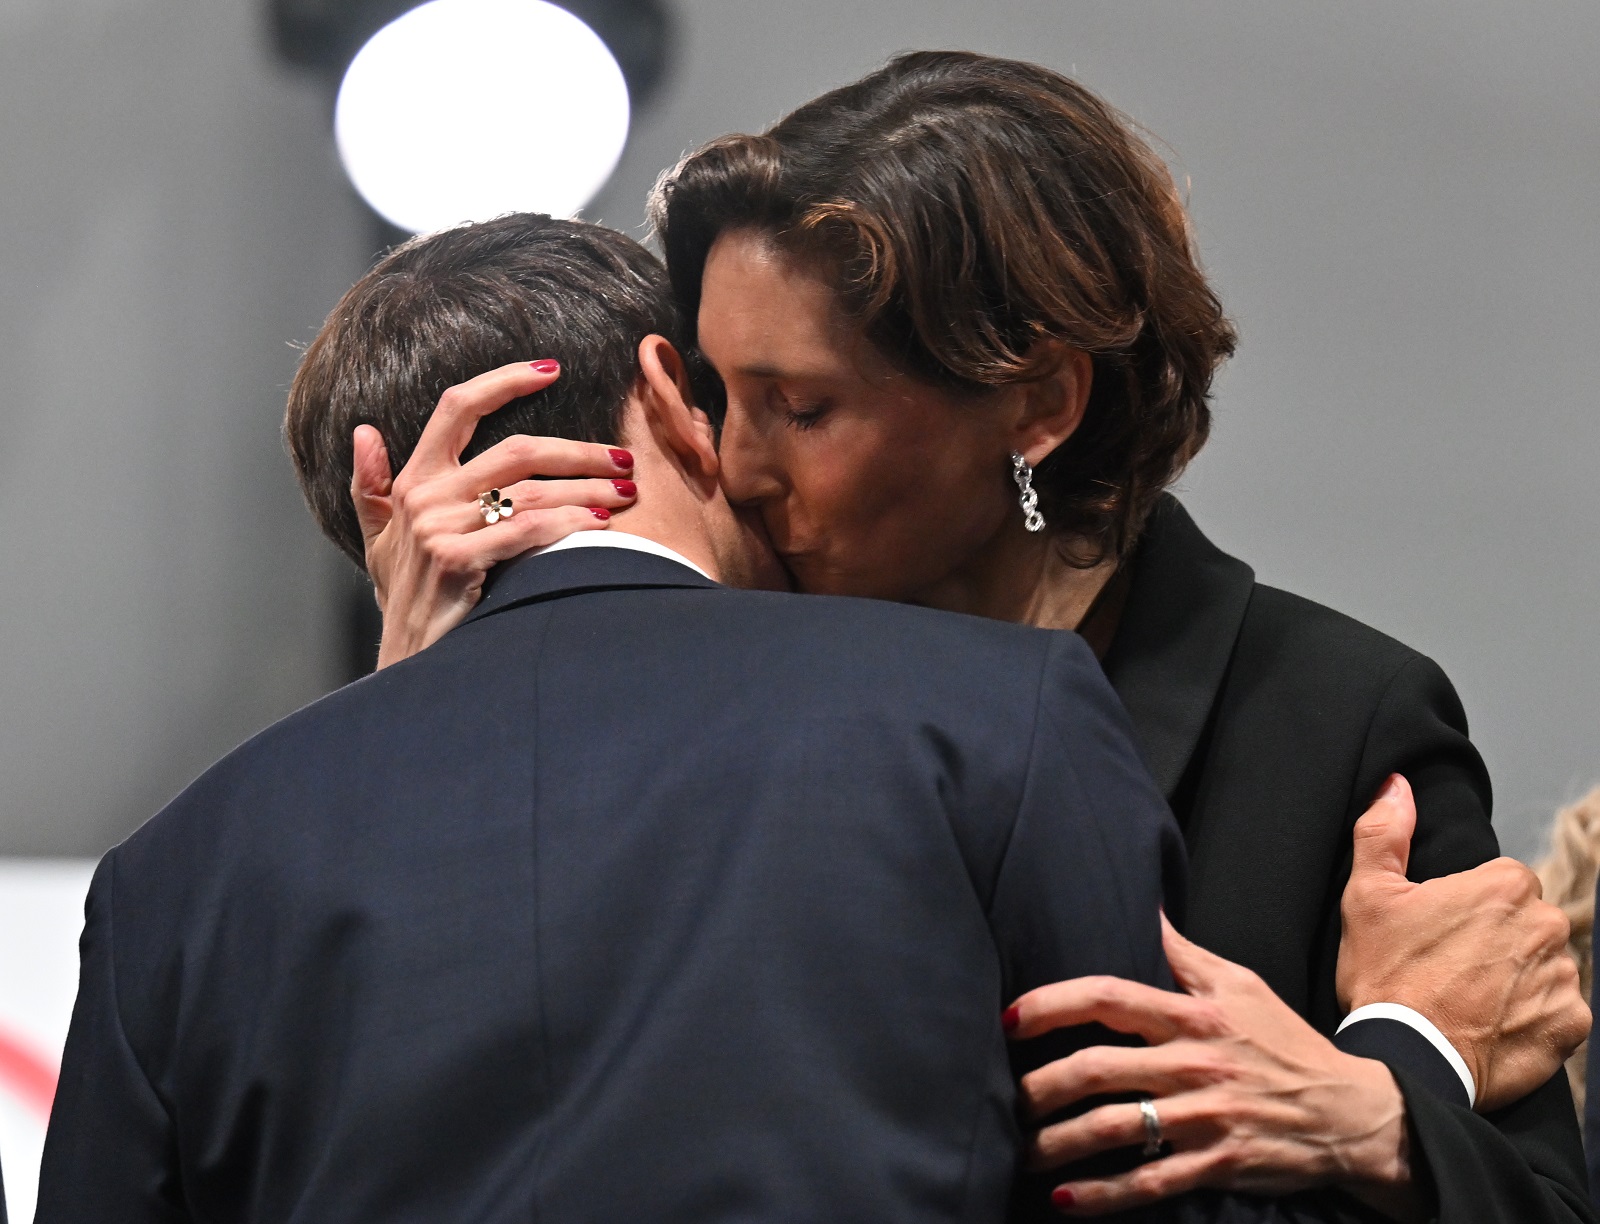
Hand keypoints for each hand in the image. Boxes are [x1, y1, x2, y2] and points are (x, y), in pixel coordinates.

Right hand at [352, 361, 638, 667]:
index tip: (551, 369)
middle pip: (517, 450)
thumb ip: (371, 485)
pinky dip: (569, 524)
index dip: (504, 381)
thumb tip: (363, 431)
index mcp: (411, 480)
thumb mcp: (379, 539)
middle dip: (579, 451)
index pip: (457, 407)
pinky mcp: (458, 560)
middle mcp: (424, 496)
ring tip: (626, 492)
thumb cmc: (407, 597)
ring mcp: (439, 528)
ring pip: (532, 491)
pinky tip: (600, 525)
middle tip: (623, 458)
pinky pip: (527, 530)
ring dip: (588, 488)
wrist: (408, 659)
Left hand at [1008, 915, 1419, 1218]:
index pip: (1110, 997)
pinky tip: (1065, 1199)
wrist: (1354, 1114)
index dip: (1052, 1004)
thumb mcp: (1241, 985)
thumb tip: (1146, 905)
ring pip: (1115, 1129)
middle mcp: (1193, 1063)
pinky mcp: (1217, 1164)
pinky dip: (1103, 1195)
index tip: (1010, 1018)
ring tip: (1020, 1151)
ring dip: (1058, 1143)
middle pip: (1098, 1069)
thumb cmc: (1286, 1043)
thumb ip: (1183, 953)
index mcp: (1193, 1016)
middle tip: (1006, 1097)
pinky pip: (1149, 1182)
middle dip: (1040, 1085)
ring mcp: (1205, 1117)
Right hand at [1338, 774, 1590, 1111]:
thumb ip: (1383, 833)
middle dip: (1499, 939)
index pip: (1503, 881)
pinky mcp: (1571, 1024)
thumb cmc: (1385, 975)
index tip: (1442, 931)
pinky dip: (1533, 1018)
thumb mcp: (1367, 896)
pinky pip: (1559, 1011)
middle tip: (1453, 966)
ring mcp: (1563, 977)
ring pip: (1545, 965)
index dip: (1470, 905)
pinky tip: (1493, 1024)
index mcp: (1504, 885)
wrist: (1407, 1058)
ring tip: (1471, 999)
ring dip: (1518, 978)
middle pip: (1529, 921)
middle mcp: (1546, 925)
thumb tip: (1396, 785)